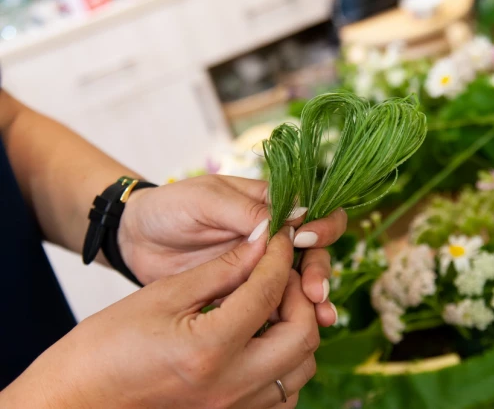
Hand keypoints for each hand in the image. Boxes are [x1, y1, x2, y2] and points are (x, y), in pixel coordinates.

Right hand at [1, 227, 316, 408]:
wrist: (77, 400)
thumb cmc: (105, 346)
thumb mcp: (162, 296)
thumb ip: (220, 270)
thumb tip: (259, 245)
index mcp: (210, 349)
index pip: (268, 292)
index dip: (279, 256)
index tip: (279, 238)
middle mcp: (230, 387)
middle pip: (303, 336)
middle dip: (300, 296)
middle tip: (282, 273)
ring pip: (300, 369)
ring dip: (297, 329)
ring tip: (273, 304)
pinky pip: (282, 393)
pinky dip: (285, 362)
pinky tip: (263, 338)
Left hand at [118, 175, 346, 325]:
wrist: (135, 240)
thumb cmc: (169, 208)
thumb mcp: (205, 200)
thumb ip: (245, 210)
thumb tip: (290, 224)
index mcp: (268, 205)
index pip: (311, 212)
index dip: (320, 226)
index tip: (307, 241)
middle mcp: (272, 237)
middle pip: (313, 252)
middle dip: (318, 271)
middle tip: (314, 293)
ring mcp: (259, 268)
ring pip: (297, 282)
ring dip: (312, 300)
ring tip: (320, 318)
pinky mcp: (245, 294)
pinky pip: (273, 306)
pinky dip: (288, 318)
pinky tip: (299, 332)